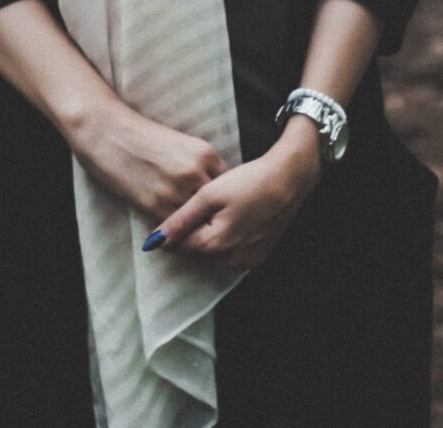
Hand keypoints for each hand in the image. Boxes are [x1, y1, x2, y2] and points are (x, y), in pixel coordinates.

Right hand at [66, 98, 232, 225]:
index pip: (229, 187)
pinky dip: (178, 235)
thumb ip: (200, 166)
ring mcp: (177, 191)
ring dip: (197, 231)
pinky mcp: (156, 206)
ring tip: (196, 238)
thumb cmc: (141, 137)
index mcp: (205, 154)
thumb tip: (212, 192)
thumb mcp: (181, 144)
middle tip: (212, 229)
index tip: (220, 209)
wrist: (107, 133)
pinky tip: (176, 235)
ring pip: (199, 222)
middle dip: (215, 218)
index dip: (224, 201)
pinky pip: (177, 230)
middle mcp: (196, 173)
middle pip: (218, 208)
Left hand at [145, 127, 321, 272]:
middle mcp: (231, 261)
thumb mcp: (209, 195)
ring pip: (213, 255)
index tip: (169, 214)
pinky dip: (224, 242)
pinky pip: (230, 255)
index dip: (171, 231)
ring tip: (213, 212)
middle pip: (196, 253)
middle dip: (190, 235)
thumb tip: (154, 241)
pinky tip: (228, 220)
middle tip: (193, 210)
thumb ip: (180, 220)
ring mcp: (246, 261)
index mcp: (215, 246)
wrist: (288, 180)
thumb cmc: (248, 182)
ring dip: (207, 239)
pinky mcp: (257, 257)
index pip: (179, 247)